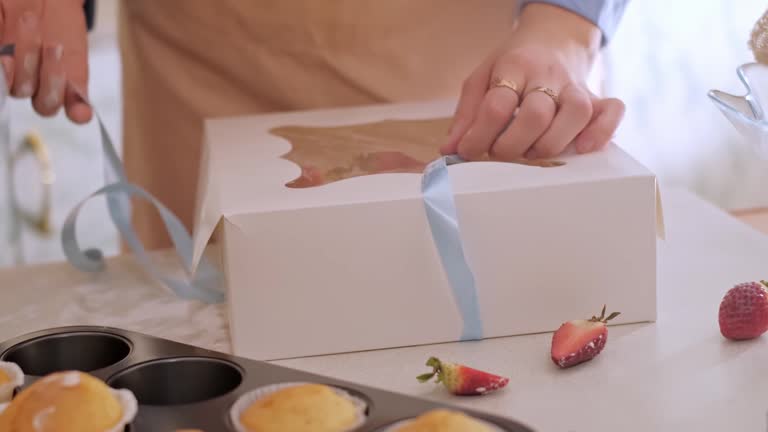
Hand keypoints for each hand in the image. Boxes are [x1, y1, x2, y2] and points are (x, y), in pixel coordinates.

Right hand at [0, 0, 90, 123]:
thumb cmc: (18, 3)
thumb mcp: (1, 10)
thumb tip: (0, 50)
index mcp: (4, 68)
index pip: (1, 85)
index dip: (3, 77)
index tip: (5, 58)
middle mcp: (21, 81)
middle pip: (20, 90)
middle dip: (26, 61)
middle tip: (30, 23)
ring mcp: (49, 85)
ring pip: (46, 102)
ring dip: (50, 77)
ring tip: (53, 46)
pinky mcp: (76, 83)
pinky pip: (77, 108)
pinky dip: (78, 112)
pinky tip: (81, 112)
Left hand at [441, 3, 624, 160]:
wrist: (554, 37)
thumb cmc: (513, 64)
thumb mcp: (482, 78)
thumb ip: (467, 114)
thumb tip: (449, 150)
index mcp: (515, 67)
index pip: (497, 104)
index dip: (479, 135)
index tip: (468, 152)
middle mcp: (548, 76)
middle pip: (536, 114)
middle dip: (513, 144)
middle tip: (500, 153)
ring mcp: (576, 86)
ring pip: (575, 115)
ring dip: (551, 144)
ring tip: (533, 153)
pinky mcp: (598, 98)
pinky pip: (612, 112)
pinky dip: (602, 132)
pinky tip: (582, 148)